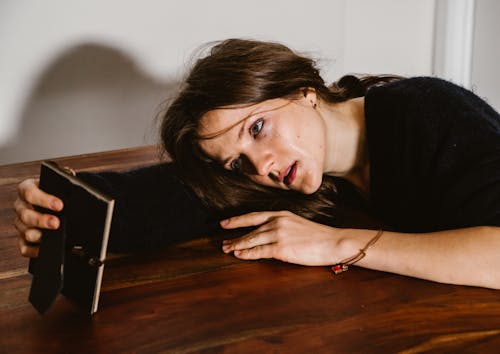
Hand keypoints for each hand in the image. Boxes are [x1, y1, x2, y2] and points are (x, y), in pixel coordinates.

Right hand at [14, 178, 62, 257]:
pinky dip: (34, 250)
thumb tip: (72, 180)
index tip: (59, 205)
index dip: (44, 199)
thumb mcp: (60, 183)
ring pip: (25, 231)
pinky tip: (46, 250)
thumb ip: (65, 179)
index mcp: (26, 189)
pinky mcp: (23, 238)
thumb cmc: (59, 191)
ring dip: (38, 236)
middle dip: (42, 220)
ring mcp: (21, 223)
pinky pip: (24, 247)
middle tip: (57, 223)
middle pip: (26, 214)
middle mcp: (21, 206)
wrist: (58, 202)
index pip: (30, 193)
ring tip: (53, 238)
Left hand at [220, 211, 345, 265]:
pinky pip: (259, 252)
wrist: (332, 242)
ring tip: (227, 249)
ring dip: (237, 245)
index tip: (224, 223)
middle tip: (222, 242)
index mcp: (281, 214)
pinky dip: (247, 253)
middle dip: (234, 236)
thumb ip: (282, 225)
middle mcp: (277, 222)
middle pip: (250, 229)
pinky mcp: (281, 248)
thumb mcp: (297, 223)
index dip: (238, 220)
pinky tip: (239, 255)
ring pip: (251, 240)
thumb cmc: (318, 236)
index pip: (254, 216)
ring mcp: (278, 234)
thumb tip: (268, 234)